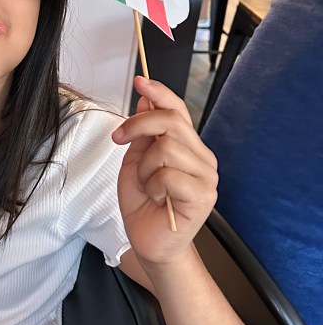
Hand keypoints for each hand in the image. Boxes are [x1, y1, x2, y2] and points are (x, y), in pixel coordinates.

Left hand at [111, 77, 216, 267]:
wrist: (150, 243)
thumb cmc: (144, 205)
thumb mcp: (135, 162)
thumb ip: (143, 134)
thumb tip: (146, 101)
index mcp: (187, 147)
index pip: (178, 110)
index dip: (159, 93)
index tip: (139, 81)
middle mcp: (202, 158)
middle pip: (171, 122)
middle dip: (138, 126)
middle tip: (119, 139)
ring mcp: (206, 177)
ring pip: (166, 149)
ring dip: (144, 168)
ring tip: (147, 185)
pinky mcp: (203, 196)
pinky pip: (168, 175)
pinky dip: (152, 186)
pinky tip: (157, 199)